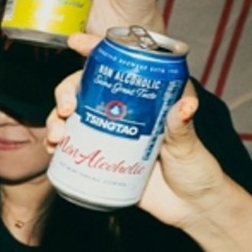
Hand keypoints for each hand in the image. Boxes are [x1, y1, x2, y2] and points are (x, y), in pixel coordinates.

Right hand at [47, 34, 211, 228]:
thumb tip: (184, 106)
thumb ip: (182, 127)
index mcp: (146, 97)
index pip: (118, 64)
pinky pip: (72, 146)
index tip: (75, 43)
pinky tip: (53, 150)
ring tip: (57, 136)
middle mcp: (123, 110)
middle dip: (66, 92)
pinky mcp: (101, 157)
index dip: (94, 49)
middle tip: (65, 108)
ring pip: (72, 116)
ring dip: (55, 120)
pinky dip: (57, 145)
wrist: (190, 208)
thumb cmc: (197, 170)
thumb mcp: (190, 146)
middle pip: (85, 88)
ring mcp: (109, 133)